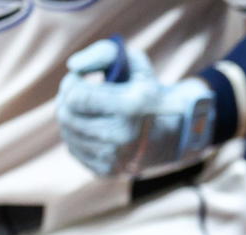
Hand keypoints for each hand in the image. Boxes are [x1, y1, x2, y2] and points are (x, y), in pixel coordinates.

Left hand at [57, 38, 213, 176]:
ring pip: (68, 134)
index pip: (76, 96)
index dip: (71, 82)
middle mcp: (123, 137)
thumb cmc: (151, 92)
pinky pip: (74, 150)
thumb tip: (73, 66)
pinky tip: (94, 128)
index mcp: (131, 107)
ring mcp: (115, 159)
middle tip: (79, 93)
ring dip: (72, 118)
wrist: (179, 134)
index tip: (81, 78)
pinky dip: (78, 137)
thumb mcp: (136, 63)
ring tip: (87, 110)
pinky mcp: (108, 172)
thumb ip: (103, 52)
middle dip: (67, 99)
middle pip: (66, 116)